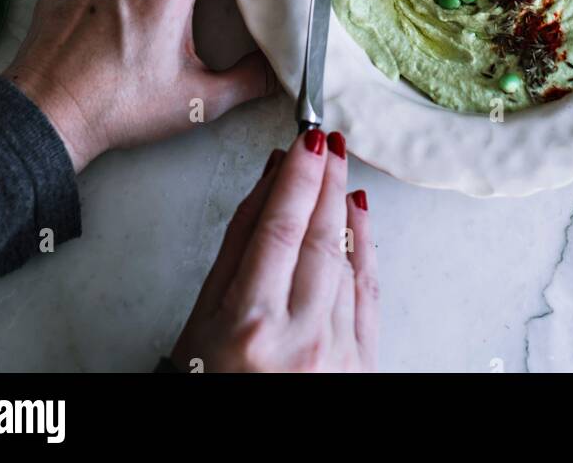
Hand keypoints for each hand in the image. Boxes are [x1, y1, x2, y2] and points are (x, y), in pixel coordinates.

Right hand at [171, 131, 377, 372]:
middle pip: (320, 239)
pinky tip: (358, 214)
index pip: (282, 229)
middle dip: (326, 181)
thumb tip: (270, 179)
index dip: (299, 178)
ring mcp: (336, 355)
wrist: (239, 443)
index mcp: (251, 325)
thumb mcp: (203, 315)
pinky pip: (368, 293)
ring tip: (338, 169)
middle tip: (327, 141)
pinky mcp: (361, 365)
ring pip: (346, 261)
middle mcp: (300, 340)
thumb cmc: (207, 382)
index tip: (306, 139)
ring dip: (343, 208)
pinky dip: (365, 248)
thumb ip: (239, 243)